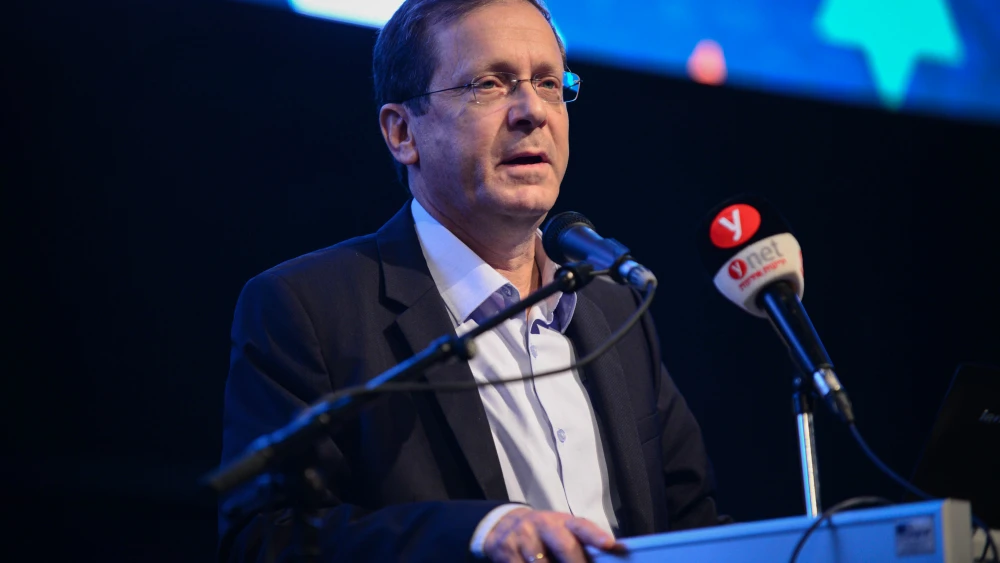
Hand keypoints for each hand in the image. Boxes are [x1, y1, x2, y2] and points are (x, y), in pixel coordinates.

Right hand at [483, 507, 625, 562]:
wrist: (503, 525)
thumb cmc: (544, 533)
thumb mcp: (562, 530)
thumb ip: (584, 542)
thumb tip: (618, 551)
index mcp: (563, 522)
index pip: (582, 527)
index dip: (595, 535)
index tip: (609, 544)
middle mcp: (544, 526)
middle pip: (564, 545)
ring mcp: (524, 538)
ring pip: (541, 562)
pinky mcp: (507, 552)